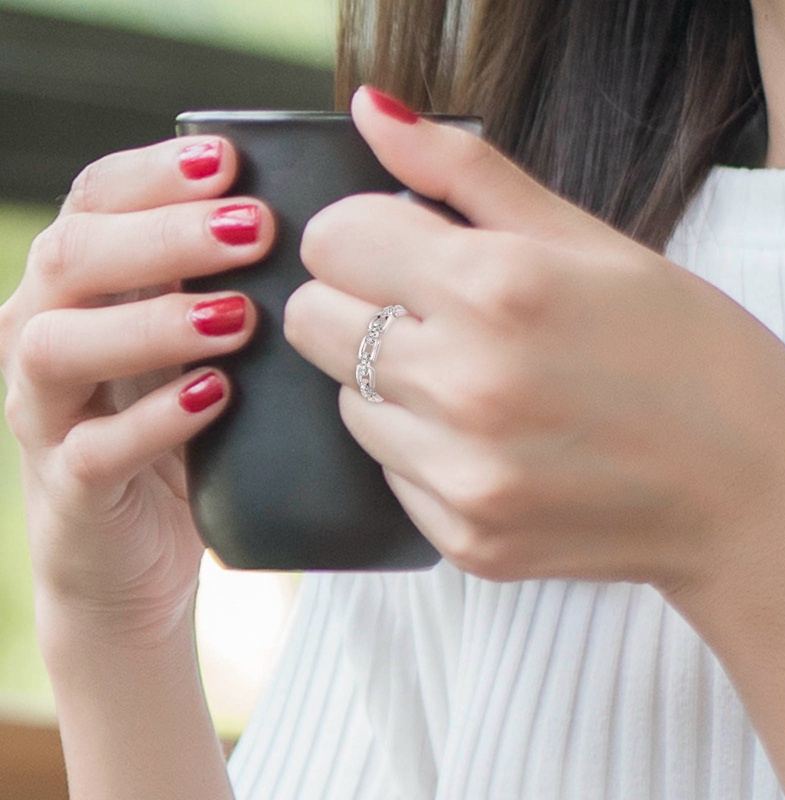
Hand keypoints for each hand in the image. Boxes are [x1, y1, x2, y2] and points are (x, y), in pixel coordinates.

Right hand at [0, 138, 272, 647]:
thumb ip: (219, 293)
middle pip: (72, 257)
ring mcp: (46, 413)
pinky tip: (217, 397)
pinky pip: (94, 446)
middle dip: (163, 234)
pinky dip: (157, 419)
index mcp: (77, 290)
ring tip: (237, 316)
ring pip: (59, 345)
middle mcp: (44, 334)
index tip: (228, 161)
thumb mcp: (192, 350)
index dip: (154, 175)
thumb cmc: (176, 433)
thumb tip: (310, 235)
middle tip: (254, 228)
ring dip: (152, 322)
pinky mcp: (71, 485)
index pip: (95, 203)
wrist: (130, 551)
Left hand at [288, 86, 784, 596]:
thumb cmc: (685, 353)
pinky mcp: (465, 540)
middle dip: (356, 303)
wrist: (751, 488)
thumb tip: (373, 115)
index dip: (359, 234)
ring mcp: (463, 476)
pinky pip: (390, 472)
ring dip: (392, 382)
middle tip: (430, 312)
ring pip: (344, 402)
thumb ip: (465, 172)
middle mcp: (468, 386)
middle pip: (312, 322)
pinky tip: (492, 442)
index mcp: (498, 288)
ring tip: (477, 383)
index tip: (398, 245)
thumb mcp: (589, 239)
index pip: (331, 240)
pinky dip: (422, 449)